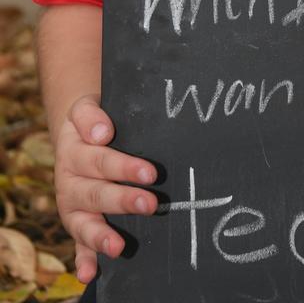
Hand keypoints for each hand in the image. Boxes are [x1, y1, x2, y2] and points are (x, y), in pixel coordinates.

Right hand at [53, 94, 157, 283]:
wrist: (76, 132)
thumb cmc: (92, 121)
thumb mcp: (84, 109)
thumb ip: (90, 116)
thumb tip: (102, 132)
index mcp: (74, 155)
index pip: (101, 162)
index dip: (125, 168)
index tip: (150, 173)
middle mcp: (70, 184)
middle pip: (97, 194)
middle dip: (124, 201)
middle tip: (151, 204)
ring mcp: (73, 208)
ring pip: (85, 224)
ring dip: (102, 237)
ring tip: (120, 246)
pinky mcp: (77, 225)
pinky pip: (78, 246)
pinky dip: (84, 261)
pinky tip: (90, 275)